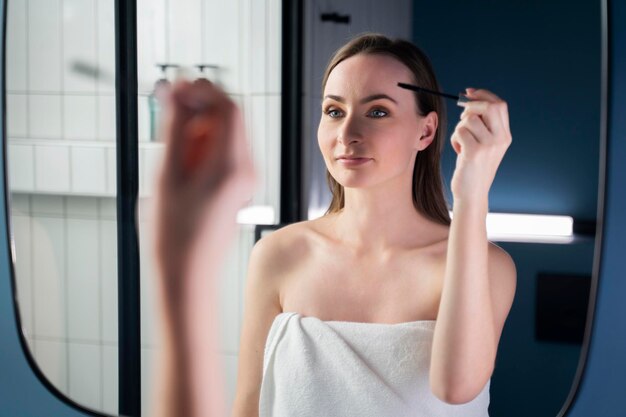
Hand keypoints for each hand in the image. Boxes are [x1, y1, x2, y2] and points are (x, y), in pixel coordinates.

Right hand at [153, 79, 255, 282]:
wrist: (189, 274)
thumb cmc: (175, 236)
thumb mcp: (166, 176)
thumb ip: (174, 130)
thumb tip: (177, 93)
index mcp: (231, 166)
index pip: (229, 107)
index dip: (203, 89)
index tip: (177, 85)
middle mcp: (246, 169)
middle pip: (231, 116)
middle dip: (200, 106)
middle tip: (168, 107)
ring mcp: (245, 177)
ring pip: (226, 132)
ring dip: (199, 126)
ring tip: (172, 143)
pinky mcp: (239, 184)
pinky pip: (225, 150)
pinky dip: (204, 144)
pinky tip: (183, 158)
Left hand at [450, 88, 511, 202]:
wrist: (472, 194)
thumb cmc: (473, 168)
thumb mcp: (484, 145)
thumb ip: (483, 125)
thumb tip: (470, 101)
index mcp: (505, 136)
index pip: (500, 104)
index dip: (483, 95)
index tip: (468, 93)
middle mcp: (501, 139)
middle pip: (489, 106)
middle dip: (471, 107)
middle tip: (462, 118)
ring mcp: (489, 145)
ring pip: (469, 119)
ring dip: (459, 128)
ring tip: (461, 144)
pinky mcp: (475, 152)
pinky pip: (459, 131)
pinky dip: (455, 139)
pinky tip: (459, 151)